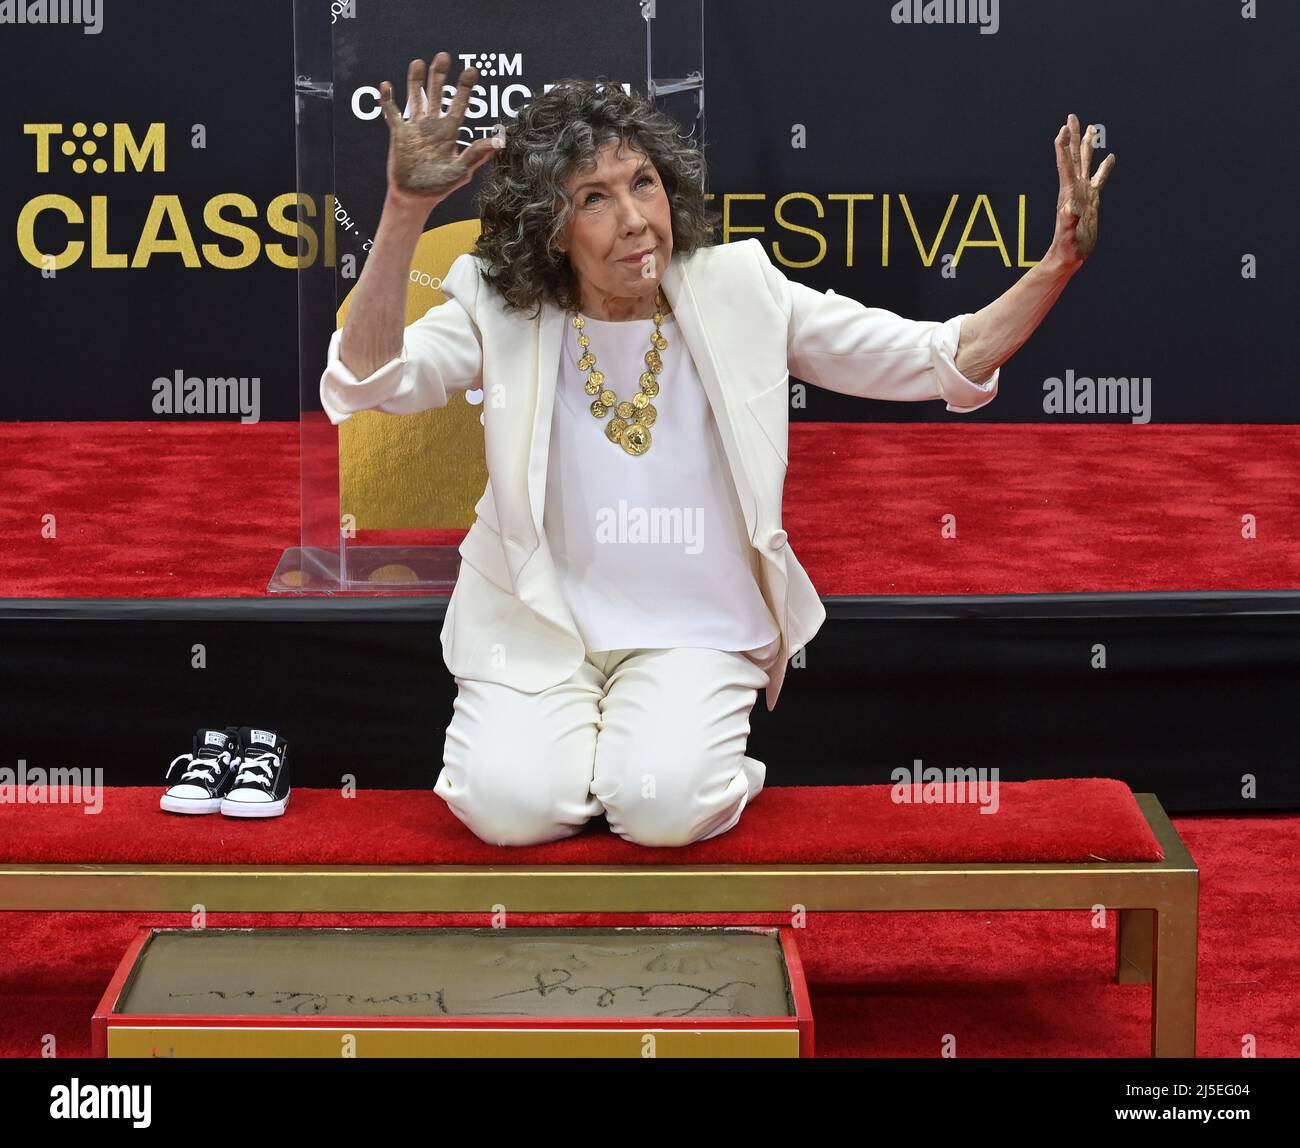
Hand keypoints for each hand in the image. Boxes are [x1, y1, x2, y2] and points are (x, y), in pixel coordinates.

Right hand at [380, 53, 499, 205]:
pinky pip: (392, 112)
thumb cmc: (440, 187)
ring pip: (416, 97)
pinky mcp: (399, 133)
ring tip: (418, 62)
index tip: (471, 70)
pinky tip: (386, 85)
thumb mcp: (461, 170)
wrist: (415, 198)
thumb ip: (477, 154)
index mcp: (449, 132)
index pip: (459, 104)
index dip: (465, 87)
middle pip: (437, 93)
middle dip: (440, 75)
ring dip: (416, 80)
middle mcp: (433, 125)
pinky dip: (388, 100)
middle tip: (443, 56)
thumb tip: (500, 142)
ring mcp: (415, 128)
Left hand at [1050, 113, 1116, 263]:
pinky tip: (1110, 157)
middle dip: (1073, 136)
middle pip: (1074, 156)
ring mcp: (1083, 193)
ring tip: (1090, 128)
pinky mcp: (1091, 200)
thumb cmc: (1067, 247)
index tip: (1064, 127)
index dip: (1063, 145)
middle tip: (1072, 116)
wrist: (1070, 256)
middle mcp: (1074, 189)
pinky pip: (1099, 179)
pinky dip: (1105, 168)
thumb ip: (1068, 222)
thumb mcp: (1067, 235)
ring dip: (1088, 146)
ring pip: (1086, 164)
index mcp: (1068, 193)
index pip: (1065, 164)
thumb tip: (1071, 208)